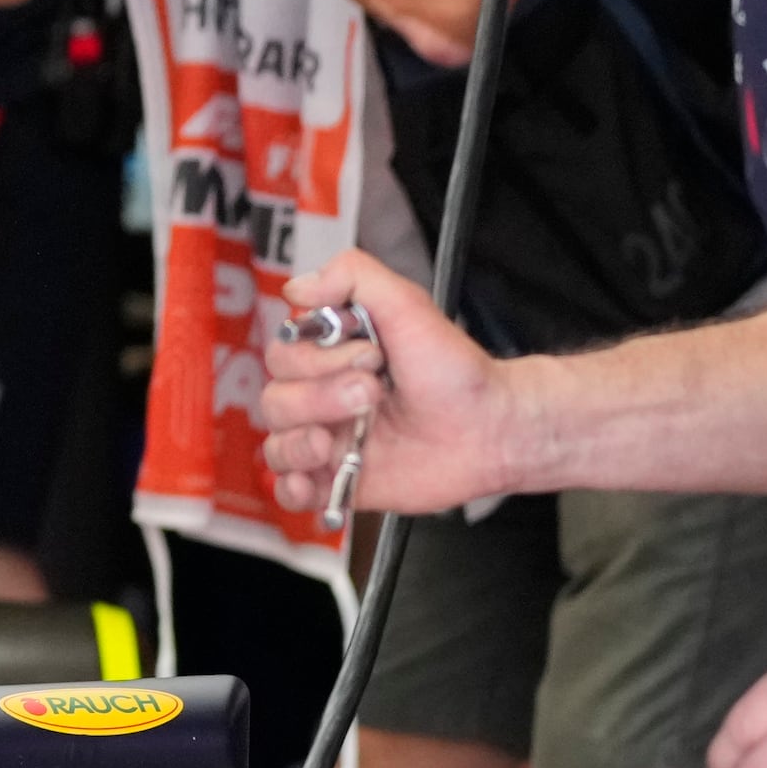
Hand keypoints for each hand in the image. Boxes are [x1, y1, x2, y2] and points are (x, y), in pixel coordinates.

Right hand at [250, 253, 522, 517]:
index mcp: (329, 356)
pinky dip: (289, 489)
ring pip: (276, 445)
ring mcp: (328, 441)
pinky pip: (289, 492)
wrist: (492, 429)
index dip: (316, 360)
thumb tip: (295, 287)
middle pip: (275, 400)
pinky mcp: (339, 481)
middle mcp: (322, 397)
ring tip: (336, 443)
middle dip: (320, 398)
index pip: (281, 356)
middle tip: (372, 394)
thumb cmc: (455, 371)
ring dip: (300, 444)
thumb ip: (352, 276)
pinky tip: (310, 480)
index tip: (370, 357)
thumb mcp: (408, 304)